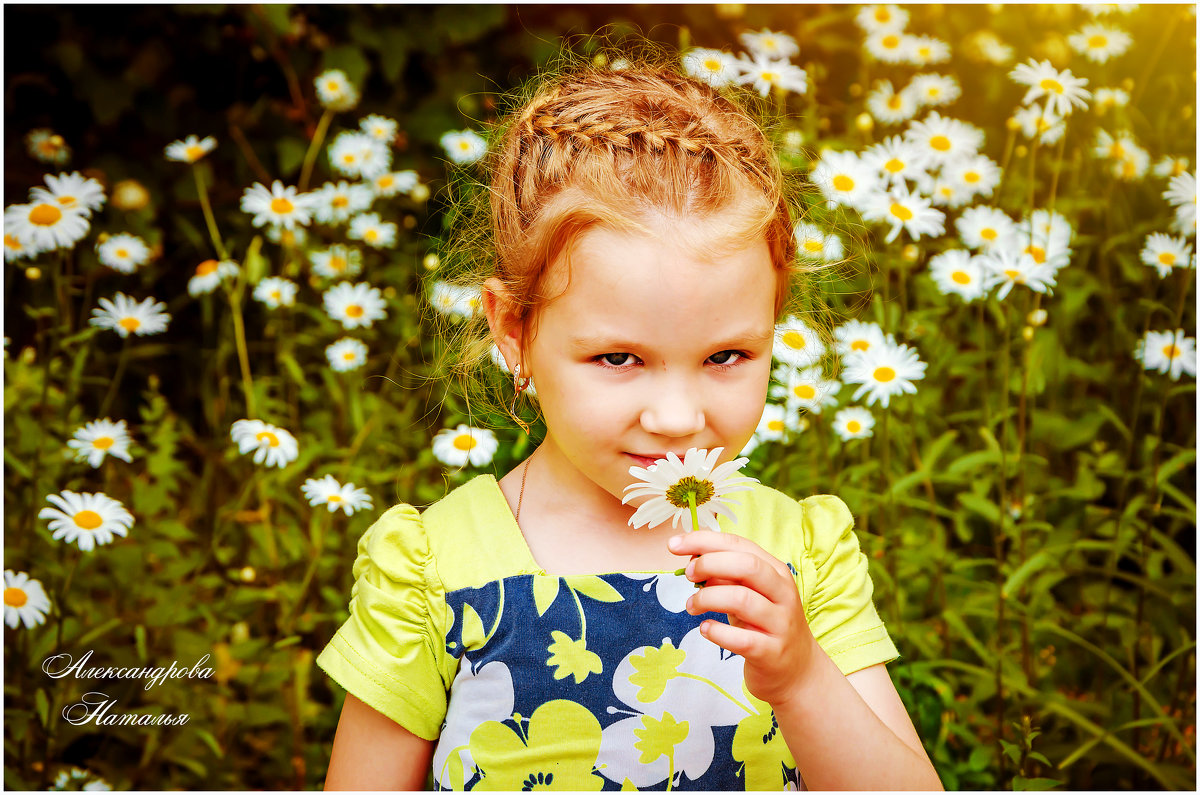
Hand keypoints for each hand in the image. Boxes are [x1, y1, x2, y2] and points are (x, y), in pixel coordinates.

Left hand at [668, 530, 818, 707]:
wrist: (796, 670)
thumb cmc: (764, 624)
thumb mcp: (749, 594)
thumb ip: (726, 576)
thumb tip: (693, 560)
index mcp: (776, 571)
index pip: (739, 544)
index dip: (703, 541)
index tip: (674, 545)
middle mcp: (782, 593)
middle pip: (746, 566)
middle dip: (709, 564)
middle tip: (688, 576)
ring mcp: (780, 623)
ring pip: (742, 599)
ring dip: (707, 598)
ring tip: (692, 605)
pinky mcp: (772, 653)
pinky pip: (741, 639)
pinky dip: (717, 632)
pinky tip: (705, 629)